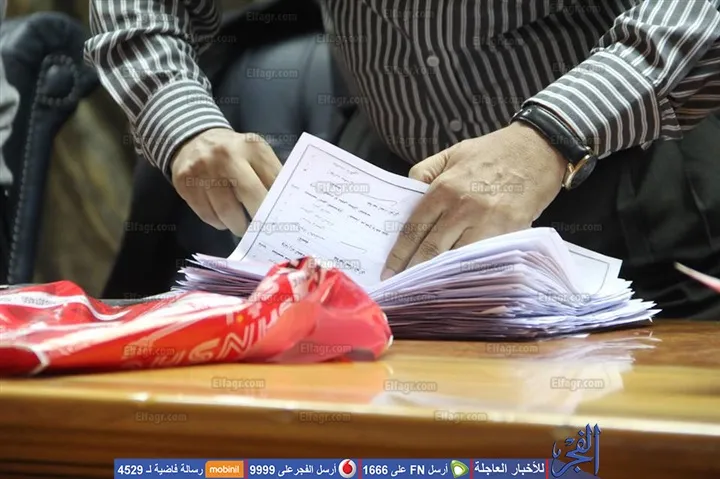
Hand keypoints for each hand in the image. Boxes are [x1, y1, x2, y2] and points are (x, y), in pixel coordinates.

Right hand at [171, 129, 281, 235]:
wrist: (193, 138)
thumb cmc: (234, 153)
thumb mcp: (255, 154)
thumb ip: (270, 175)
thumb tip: (285, 207)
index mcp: (251, 146)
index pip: (272, 180)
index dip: (278, 204)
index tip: (281, 219)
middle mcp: (227, 155)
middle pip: (251, 195)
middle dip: (259, 218)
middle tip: (262, 229)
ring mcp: (203, 168)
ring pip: (226, 210)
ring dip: (237, 225)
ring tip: (242, 228)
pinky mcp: (185, 182)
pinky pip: (207, 214)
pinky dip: (218, 222)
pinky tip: (223, 220)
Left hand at [382, 122, 566, 279]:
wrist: (540, 149)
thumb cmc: (493, 151)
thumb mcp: (452, 153)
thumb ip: (425, 172)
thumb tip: (406, 196)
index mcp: (444, 187)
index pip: (414, 228)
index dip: (399, 253)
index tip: (389, 270)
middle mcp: (463, 208)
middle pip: (431, 249)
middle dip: (413, 271)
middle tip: (401, 287)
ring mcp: (488, 223)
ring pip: (456, 258)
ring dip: (439, 276)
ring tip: (425, 289)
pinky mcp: (510, 233)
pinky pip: (483, 258)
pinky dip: (469, 271)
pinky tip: (457, 282)